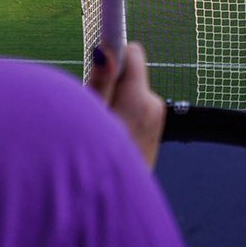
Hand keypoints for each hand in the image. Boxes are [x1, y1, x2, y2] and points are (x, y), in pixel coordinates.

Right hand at [87, 42, 164, 168]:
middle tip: (91, 106)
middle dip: (109, 82)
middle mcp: (153, 107)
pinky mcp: (153, 134)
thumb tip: (106, 48)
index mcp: (139, 99)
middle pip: (129, 74)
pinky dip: (121, 116)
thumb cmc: (93, 162)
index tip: (103, 43)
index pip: (132, 53)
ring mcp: (156, 122)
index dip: (114, 50)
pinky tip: (110, 137)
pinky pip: (134, 112)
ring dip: (114, 102)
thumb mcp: (89, 118)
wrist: (114, 203)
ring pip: (130, 94)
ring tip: (99, 127)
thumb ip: (99, 82)